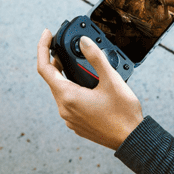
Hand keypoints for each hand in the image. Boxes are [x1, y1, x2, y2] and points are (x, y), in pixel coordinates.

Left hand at [37, 29, 143, 149]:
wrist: (131, 139)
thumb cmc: (123, 113)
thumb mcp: (111, 80)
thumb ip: (95, 58)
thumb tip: (83, 42)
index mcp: (68, 96)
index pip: (44, 68)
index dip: (43, 48)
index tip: (47, 34)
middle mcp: (64, 109)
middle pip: (53, 79)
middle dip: (57, 60)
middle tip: (67, 46)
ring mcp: (70, 118)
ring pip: (61, 90)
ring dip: (66, 74)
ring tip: (81, 63)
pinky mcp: (78, 123)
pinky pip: (69, 101)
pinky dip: (73, 87)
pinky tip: (88, 83)